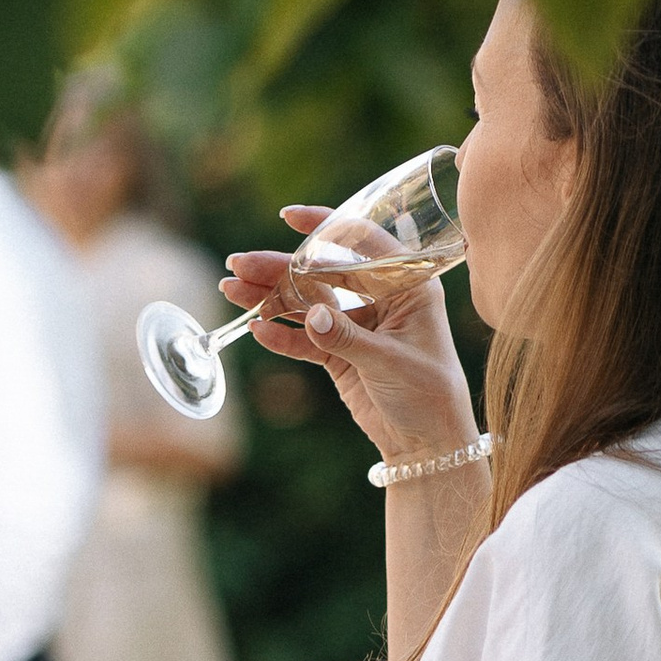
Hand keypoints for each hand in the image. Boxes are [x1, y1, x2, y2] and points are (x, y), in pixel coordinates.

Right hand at [225, 207, 478, 475]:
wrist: (427, 443)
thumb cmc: (428, 393)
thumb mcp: (390, 361)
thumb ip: (347, 338)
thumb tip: (311, 317)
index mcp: (406, 285)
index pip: (362, 242)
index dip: (325, 226)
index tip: (288, 218)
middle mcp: (380, 297)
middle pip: (322, 272)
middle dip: (280, 267)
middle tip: (239, 264)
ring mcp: (356, 324)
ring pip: (306, 302)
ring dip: (270, 296)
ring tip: (232, 290)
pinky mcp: (338, 352)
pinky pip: (303, 337)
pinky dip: (280, 334)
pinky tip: (255, 330)